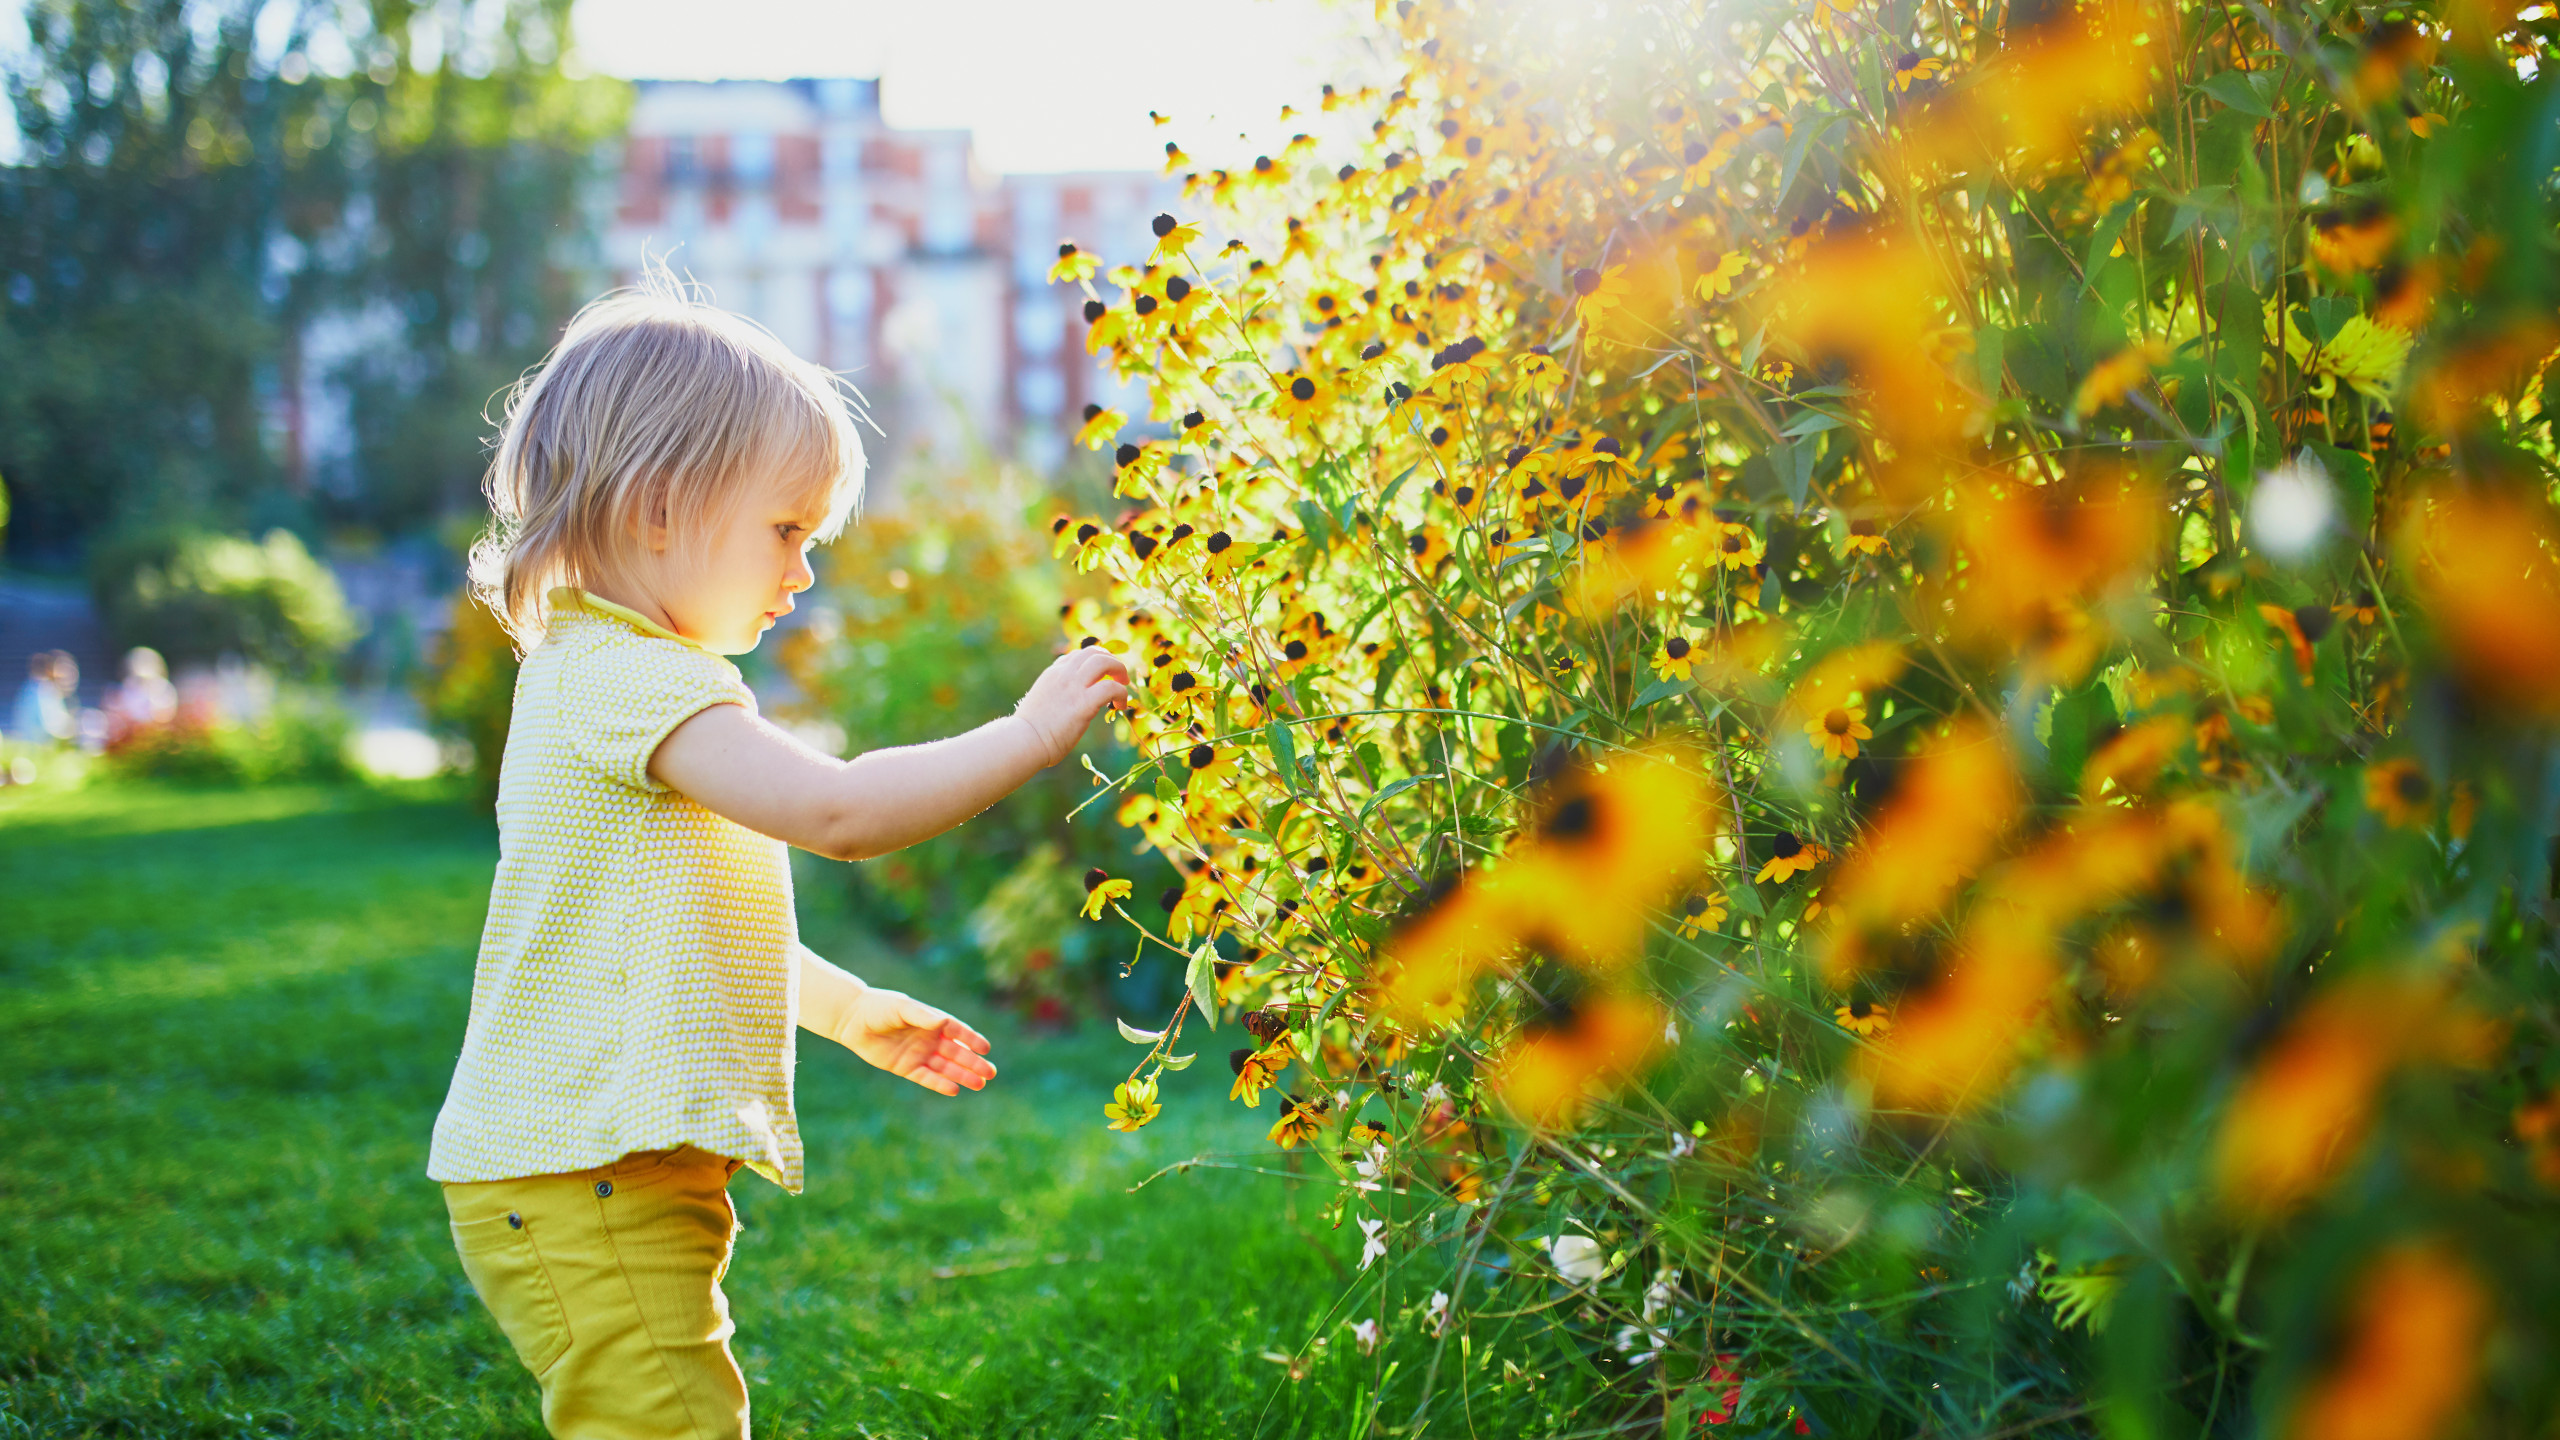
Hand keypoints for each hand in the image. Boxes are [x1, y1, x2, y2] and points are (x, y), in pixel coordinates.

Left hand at [839, 988, 997, 1095]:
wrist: (853, 1020)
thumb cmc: (879, 1008)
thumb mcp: (902, 1008)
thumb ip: (923, 1016)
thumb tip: (944, 1022)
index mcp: (932, 1021)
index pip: (957, 1032)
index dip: (972, 1040)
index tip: (986, 1049)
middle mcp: (929, 1039)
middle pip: (956, 1053)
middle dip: (973, 1063)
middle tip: (991, 1074)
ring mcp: (918, 1054)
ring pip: (945, 1068)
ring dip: (962, 1075)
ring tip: (980, 1084)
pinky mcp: (906, 1068)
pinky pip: (926, 1077)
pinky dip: (940, 1084)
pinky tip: (954, 1089)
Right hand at [1013, 646, 1131, 765]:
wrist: (1023, 741)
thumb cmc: (1029, 731)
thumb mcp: (1040, 703)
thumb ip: (1053, 695)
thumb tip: (1062, 703)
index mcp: (1053, 674)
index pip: (1078, 656)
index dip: (1095, 662)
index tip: (1103, 676)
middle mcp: (1063, 675)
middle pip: (1094, 652)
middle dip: (1111, 661)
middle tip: (1119, 678)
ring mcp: (1073, 686)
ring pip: (1104, 661)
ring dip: (1119, 671)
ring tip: (1122, 688)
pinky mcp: (1083, 703)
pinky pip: (1111, 687)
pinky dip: (1121, 694)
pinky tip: (1119, 706)